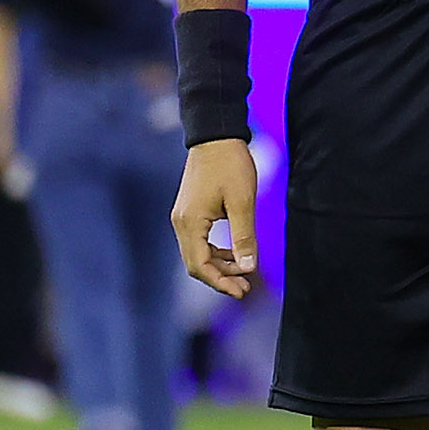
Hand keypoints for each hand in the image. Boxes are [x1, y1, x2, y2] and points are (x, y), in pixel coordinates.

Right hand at [174, 138, 261, 298]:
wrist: (215, 137)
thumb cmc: (230, 166)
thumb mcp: (242, 202)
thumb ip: (244, 236)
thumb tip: (248, 267)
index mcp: (190, 223)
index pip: (199, 265)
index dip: (219, 282)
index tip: (241, 292)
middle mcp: (181, 223)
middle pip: (196, 263)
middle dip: (220, 278)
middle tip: (246, 289)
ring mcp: (183, 217)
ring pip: (198, 253)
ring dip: (220, 266)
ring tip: (244, 274)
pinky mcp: (190, 212)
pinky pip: (200, 241)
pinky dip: (216, 251)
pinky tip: (235, 254)